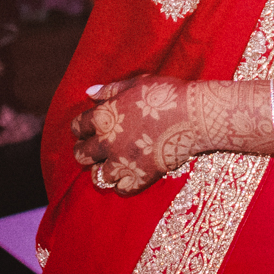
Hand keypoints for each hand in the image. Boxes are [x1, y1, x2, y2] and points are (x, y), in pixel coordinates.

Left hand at [68, 75, 212, 194]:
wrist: (195, 116)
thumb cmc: (167, 94)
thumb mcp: (136, 84)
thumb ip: (110, 90)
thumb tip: (89, 92)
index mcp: (104, 117)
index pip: (78, 126)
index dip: (81, 128)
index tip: (87, 130)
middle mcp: (107, 142)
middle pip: (81, 154)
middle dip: (84, 152)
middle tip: (92, 150)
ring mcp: (122, 162)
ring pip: (98, 176)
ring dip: (101, 171)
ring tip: (109, 167)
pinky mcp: (140, 177)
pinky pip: (121, 189)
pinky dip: (122, 185)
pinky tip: (128, 178)